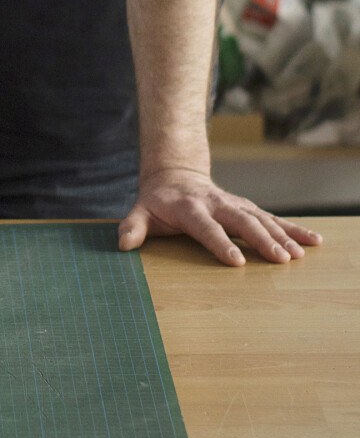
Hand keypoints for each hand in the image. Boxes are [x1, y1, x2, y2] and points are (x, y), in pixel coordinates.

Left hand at [118, 168, 322, 265]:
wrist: (175, 176)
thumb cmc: (157, 202)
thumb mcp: (141, 211)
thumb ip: (132, 226)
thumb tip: (123, 244)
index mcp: (189, 207)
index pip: (206, 226)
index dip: (220, 242)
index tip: (236, 261)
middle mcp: (215, 203)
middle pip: (241, 220)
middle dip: (261, 239)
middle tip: (280, 259)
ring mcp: (234, 204)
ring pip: (261, 218)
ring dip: (282, 236)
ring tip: (300, 255)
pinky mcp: (247, 208)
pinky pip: (273, 218)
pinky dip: (293, 229)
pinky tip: (313, 241)